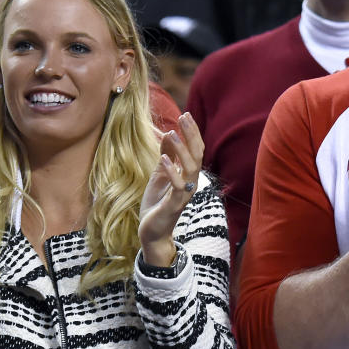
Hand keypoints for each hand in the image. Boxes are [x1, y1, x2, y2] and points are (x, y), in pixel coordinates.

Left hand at [139, 113, 203, 266]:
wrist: (151, 233)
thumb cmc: (156, 205)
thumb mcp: (159, 175)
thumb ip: (166, 157)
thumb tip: (170, 136)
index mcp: (188, 175)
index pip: (195, 150)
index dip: (192, 133)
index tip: (186, 115)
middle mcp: (190, 183)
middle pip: (197, 155)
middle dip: (192, 135)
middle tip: (184, 117)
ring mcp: (184, 194)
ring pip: (191, 168)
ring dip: (182, 150)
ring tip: (172, 133)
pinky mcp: (174, 205)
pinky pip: (178, 186)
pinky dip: (172, 171)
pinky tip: (164, 159)